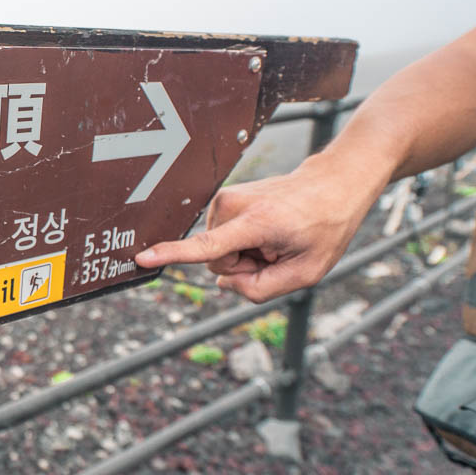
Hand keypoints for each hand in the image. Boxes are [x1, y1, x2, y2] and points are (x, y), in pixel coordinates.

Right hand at [134, 156, 383, 302]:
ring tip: (275, 239)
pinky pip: (222, 237)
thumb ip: (261, 289)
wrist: (332, 185)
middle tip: (277, 253)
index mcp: (256, 224)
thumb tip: (225, 284)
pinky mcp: (224, 198)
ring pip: (218, 250)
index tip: (143, 256)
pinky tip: (268, 231)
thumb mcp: (306, 273)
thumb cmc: (324, 228)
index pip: (207, 246)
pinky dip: (244, 241)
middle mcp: (233, 206)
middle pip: (217, 261)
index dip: (173, 254)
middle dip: (244, 266)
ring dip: (245, 253)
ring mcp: (226, 199)